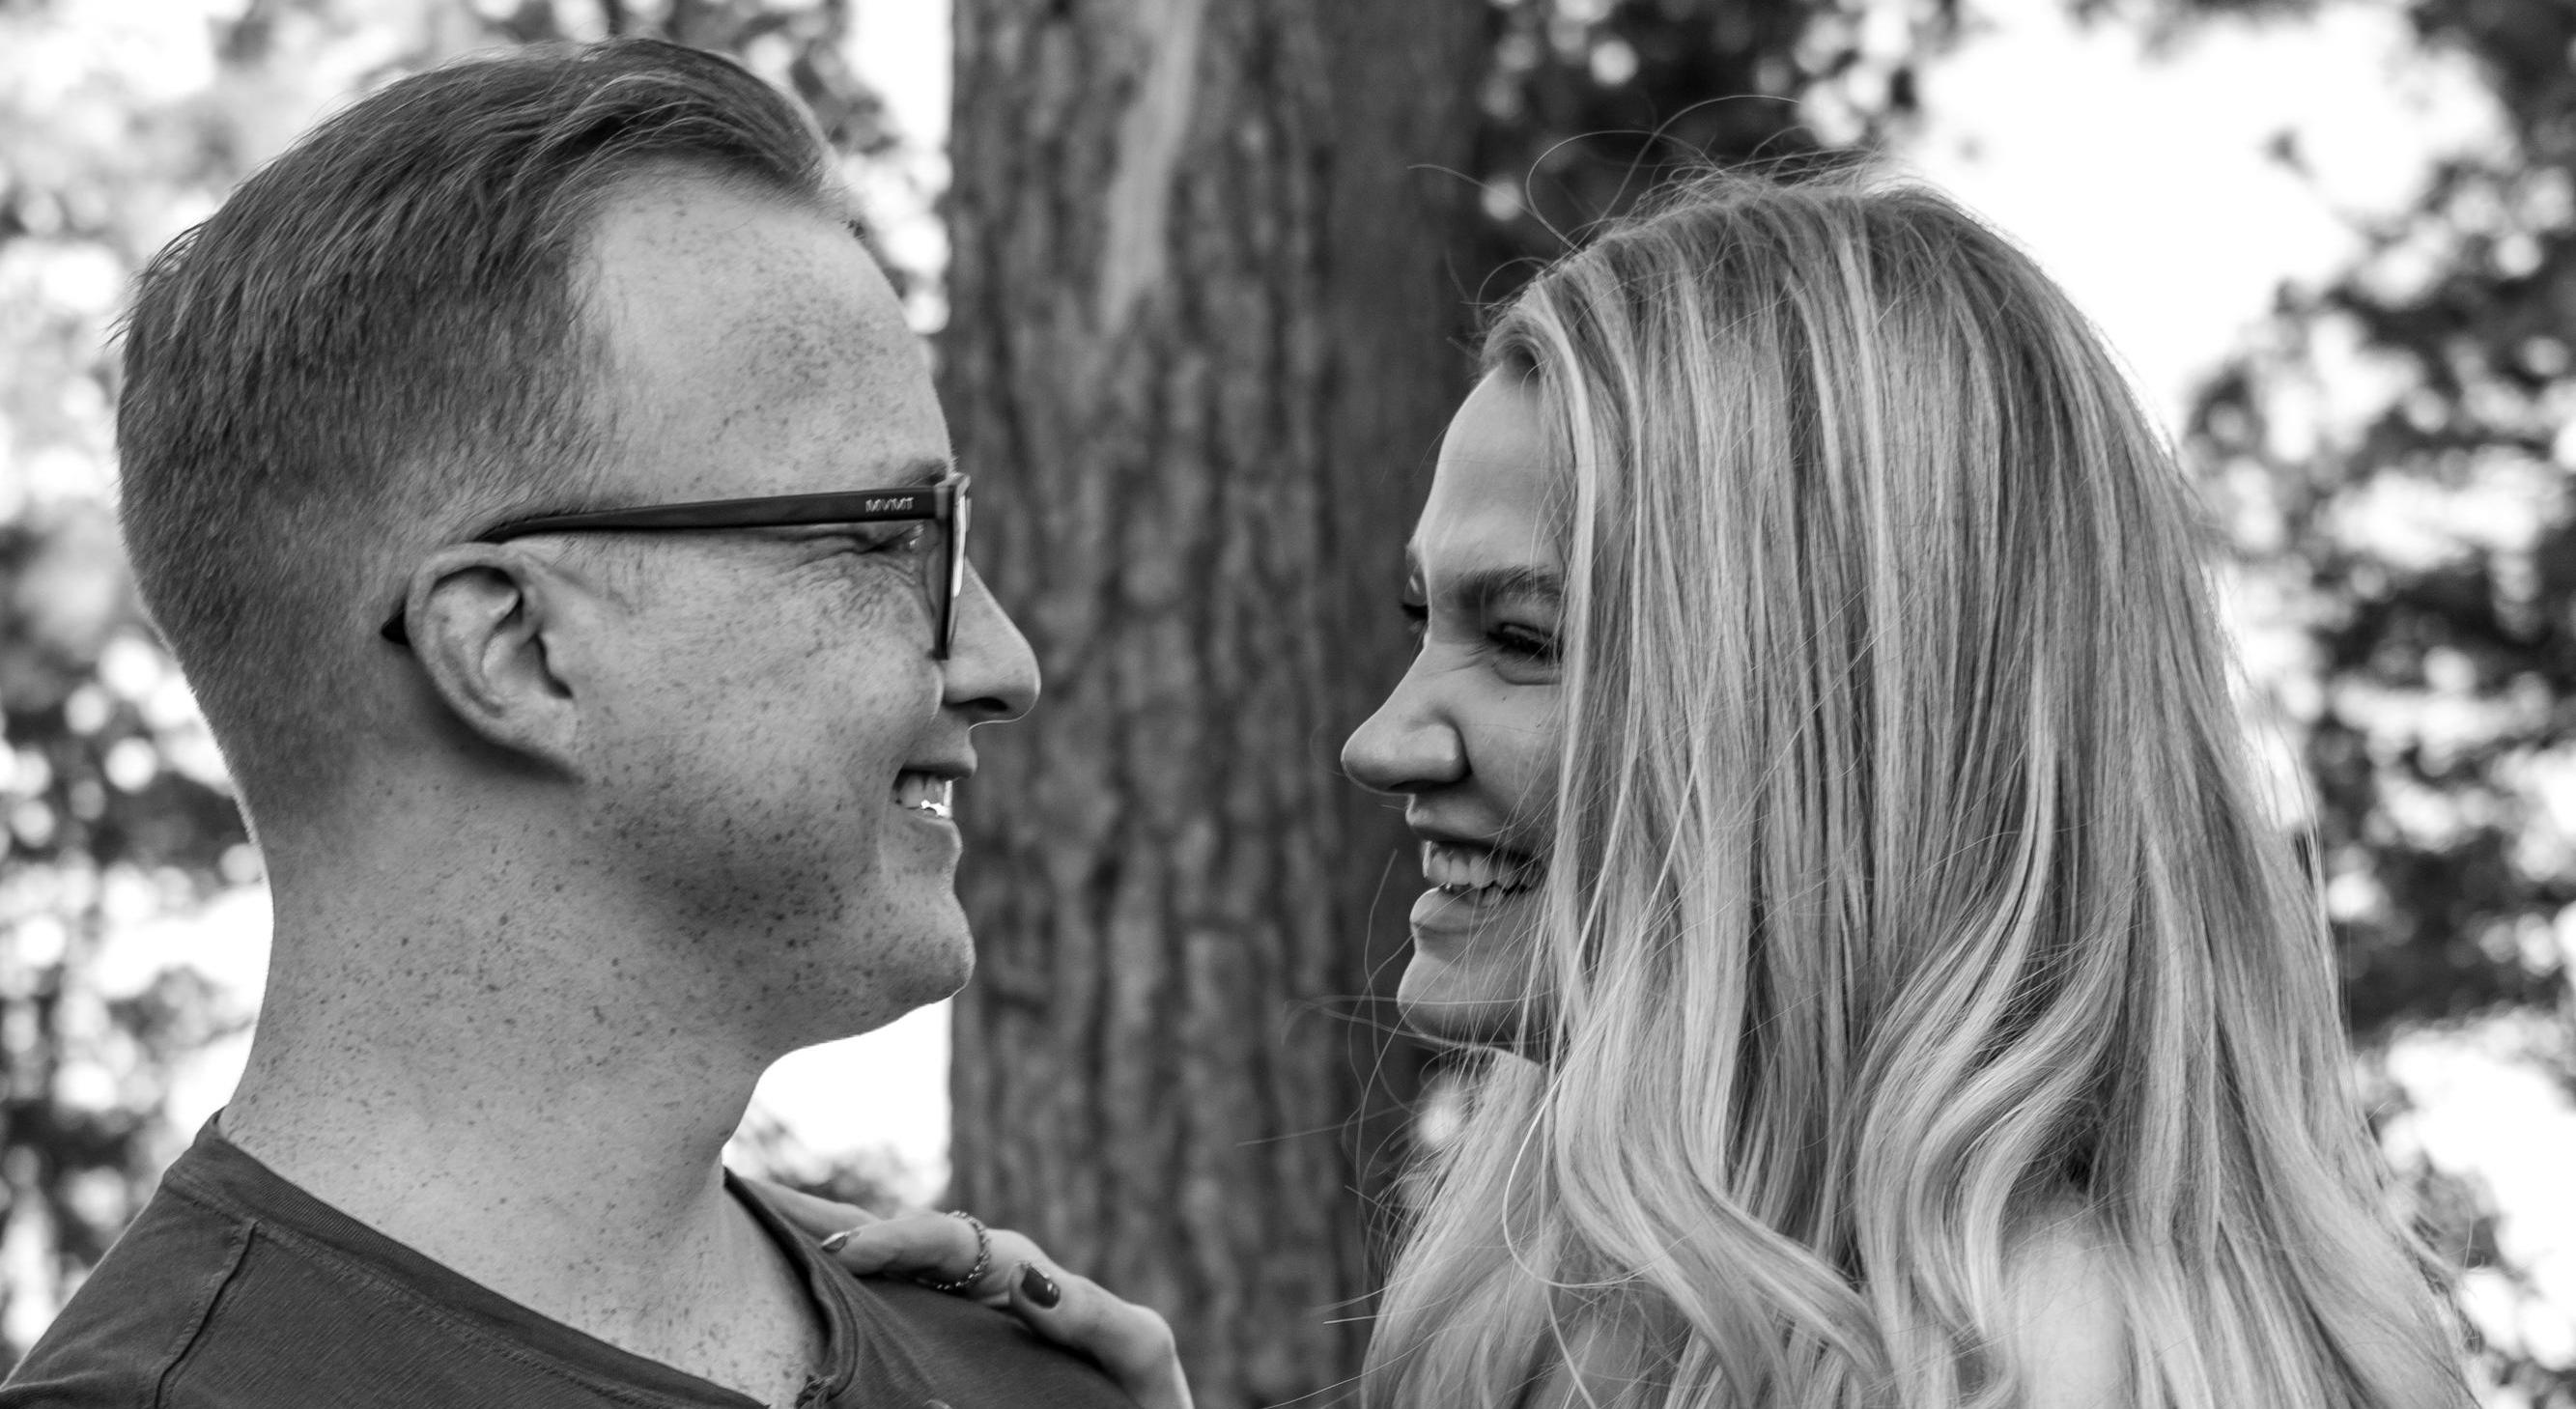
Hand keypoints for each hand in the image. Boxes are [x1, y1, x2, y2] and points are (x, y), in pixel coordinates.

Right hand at [753, 1180, 1191, 1408]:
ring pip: (874, 1280)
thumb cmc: (1144, 1394)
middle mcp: (972, 1286)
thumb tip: (1025, 1280)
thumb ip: (1095, 1316)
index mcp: (1013, 1271)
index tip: (844, 1253)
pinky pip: (879, 1324)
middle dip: (826, 1222)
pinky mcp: (936, 1354)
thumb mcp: (1137, 1351)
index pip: (939, 1238)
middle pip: (890, 1242)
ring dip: (815, 1250)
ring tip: (749, 1230)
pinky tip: (782, 1301)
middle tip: (755, 1205)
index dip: (892, 1239)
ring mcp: (949, 1320)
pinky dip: (832, 1305)